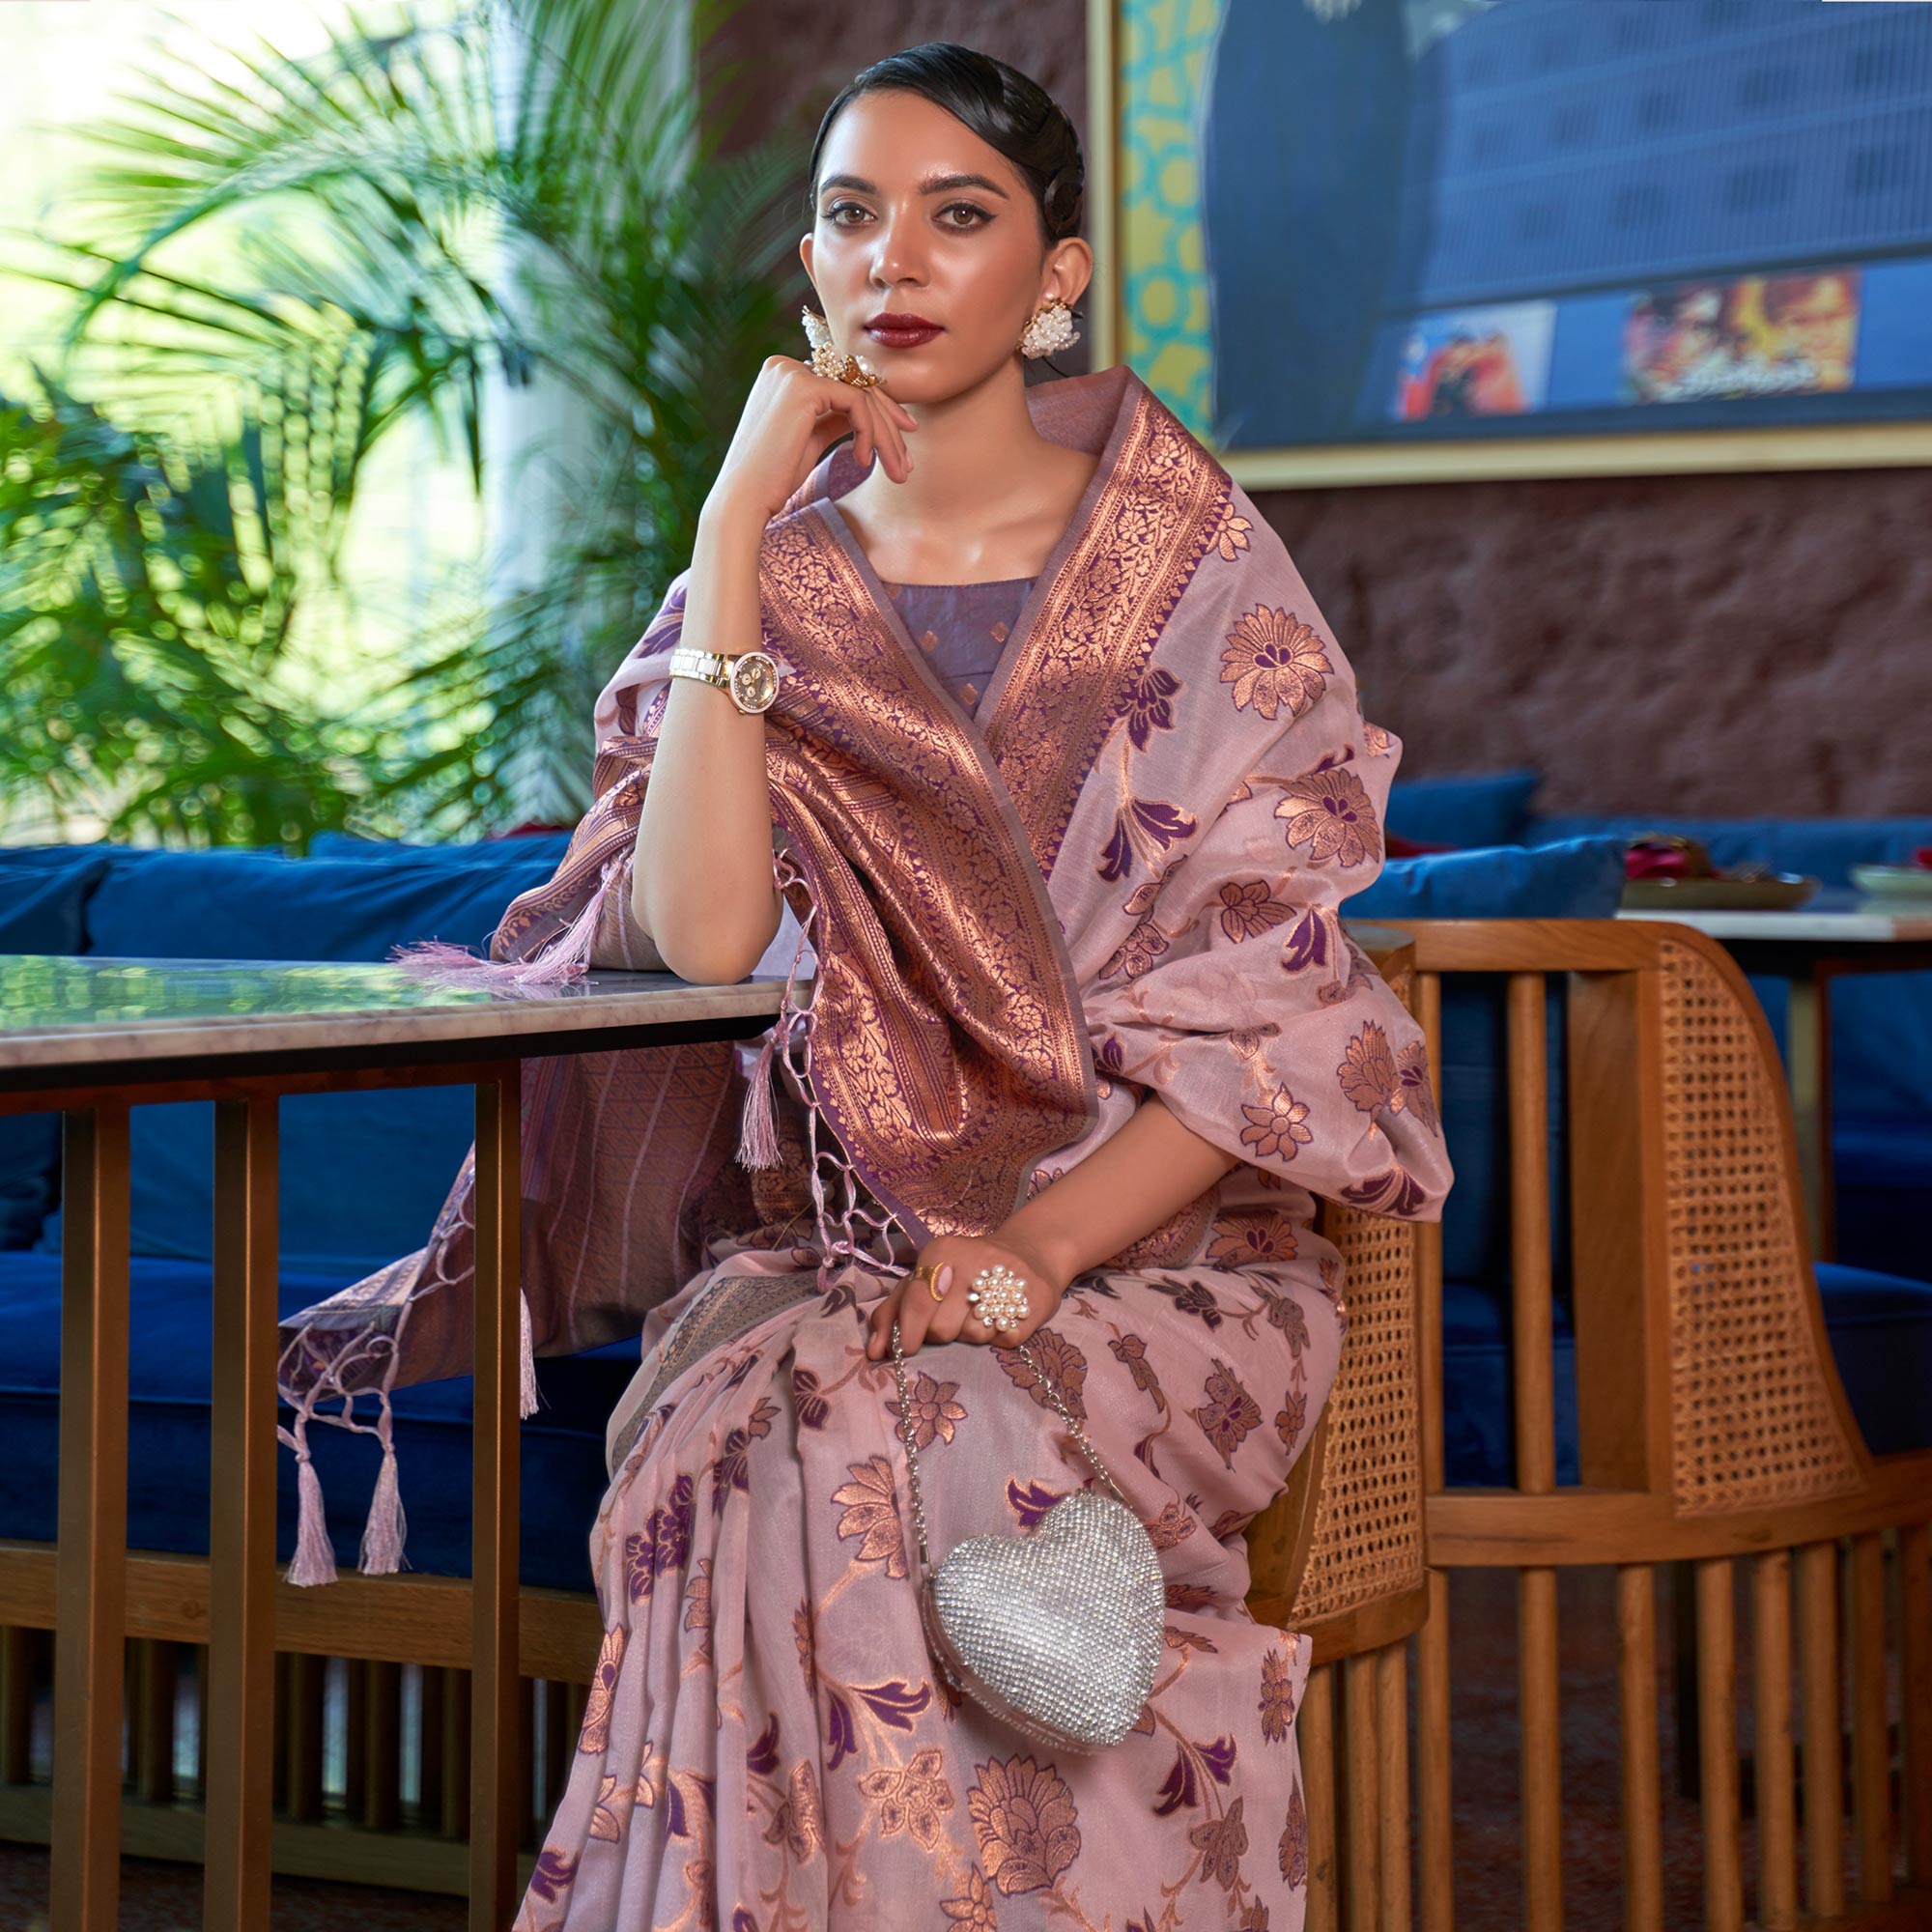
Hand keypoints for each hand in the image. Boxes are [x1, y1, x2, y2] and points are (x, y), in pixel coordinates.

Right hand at [704, 354, 918, 529]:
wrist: (745, 499)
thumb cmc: (772, 479)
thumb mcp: (810, 440)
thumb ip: (833, 418)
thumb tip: (867, 413)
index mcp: (783, 375)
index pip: (843, 384)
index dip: (877, 411)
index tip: (900, 443)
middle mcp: (785, 365)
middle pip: (856, 385)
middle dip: (889, 423)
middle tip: (907, 461)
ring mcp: (792, 372)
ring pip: (862, 394)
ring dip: (886, 435)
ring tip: (898, 470)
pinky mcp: (803, 387)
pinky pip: (857, 402)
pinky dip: (870, 431)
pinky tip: (863, 460)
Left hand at [864, 1230, 1070, 1360]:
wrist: (1027, 1254)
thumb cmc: (962, 1272)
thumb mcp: (924, 1279)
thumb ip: (893, 1312)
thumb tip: (874, 1351)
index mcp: (941, 1252)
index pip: (917, 1303)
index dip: (909, 1333)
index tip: (908, 1348)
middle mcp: (973, 1261)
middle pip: (942, 1329)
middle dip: (942, 1333)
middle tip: (954, 1316)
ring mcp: (1008, 1282)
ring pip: (972, 1338)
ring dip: (972, 1333)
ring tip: (980, 1312)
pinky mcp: (1033, 1304)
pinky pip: (1002, 1341)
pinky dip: (999, 1337)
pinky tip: (1002, 1317)